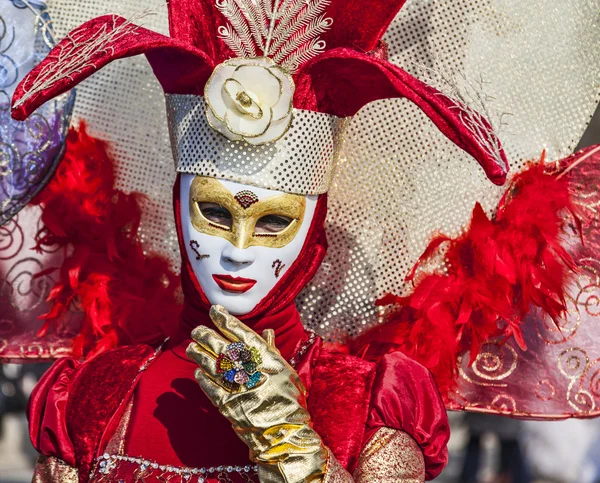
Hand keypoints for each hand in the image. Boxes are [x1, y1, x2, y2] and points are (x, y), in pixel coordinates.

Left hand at [186, 305, 327, 482]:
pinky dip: (202, 379)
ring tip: (191, 347)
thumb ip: (272, 351)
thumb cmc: (290, 399)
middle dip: (206, 335)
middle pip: (222, 346)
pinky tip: (197, 372)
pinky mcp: (226, 404)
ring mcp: (236, 386)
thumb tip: (266, 332)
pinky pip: (210, 387)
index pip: (241, 333)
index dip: (225, 320)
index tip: (214, 310)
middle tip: (196, 330)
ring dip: (200, 355)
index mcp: (265, 358)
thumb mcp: (287, 370)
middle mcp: (248, 368)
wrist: (284, 431)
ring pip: (212, 365)